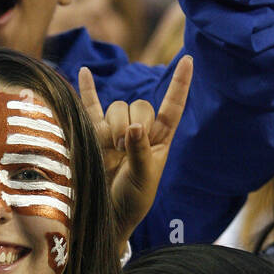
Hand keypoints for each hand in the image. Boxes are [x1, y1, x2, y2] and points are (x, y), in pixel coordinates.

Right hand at [79, 55, 192, 251]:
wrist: (109, 214)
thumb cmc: (133, 200)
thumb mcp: (144, 178)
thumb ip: (140, 152)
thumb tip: (134, 127)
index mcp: (159, 139)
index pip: (172, 106)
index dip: (180, 84)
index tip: (188, 59)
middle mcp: (139, 131)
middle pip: (136, 106)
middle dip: (130, 124)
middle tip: (124, 149)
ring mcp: (115, 131)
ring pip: (115, 108)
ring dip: (113, 126)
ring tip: (112, 150)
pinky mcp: (93, 135)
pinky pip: (90, 106)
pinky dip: (87, 89)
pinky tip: (85, 70)